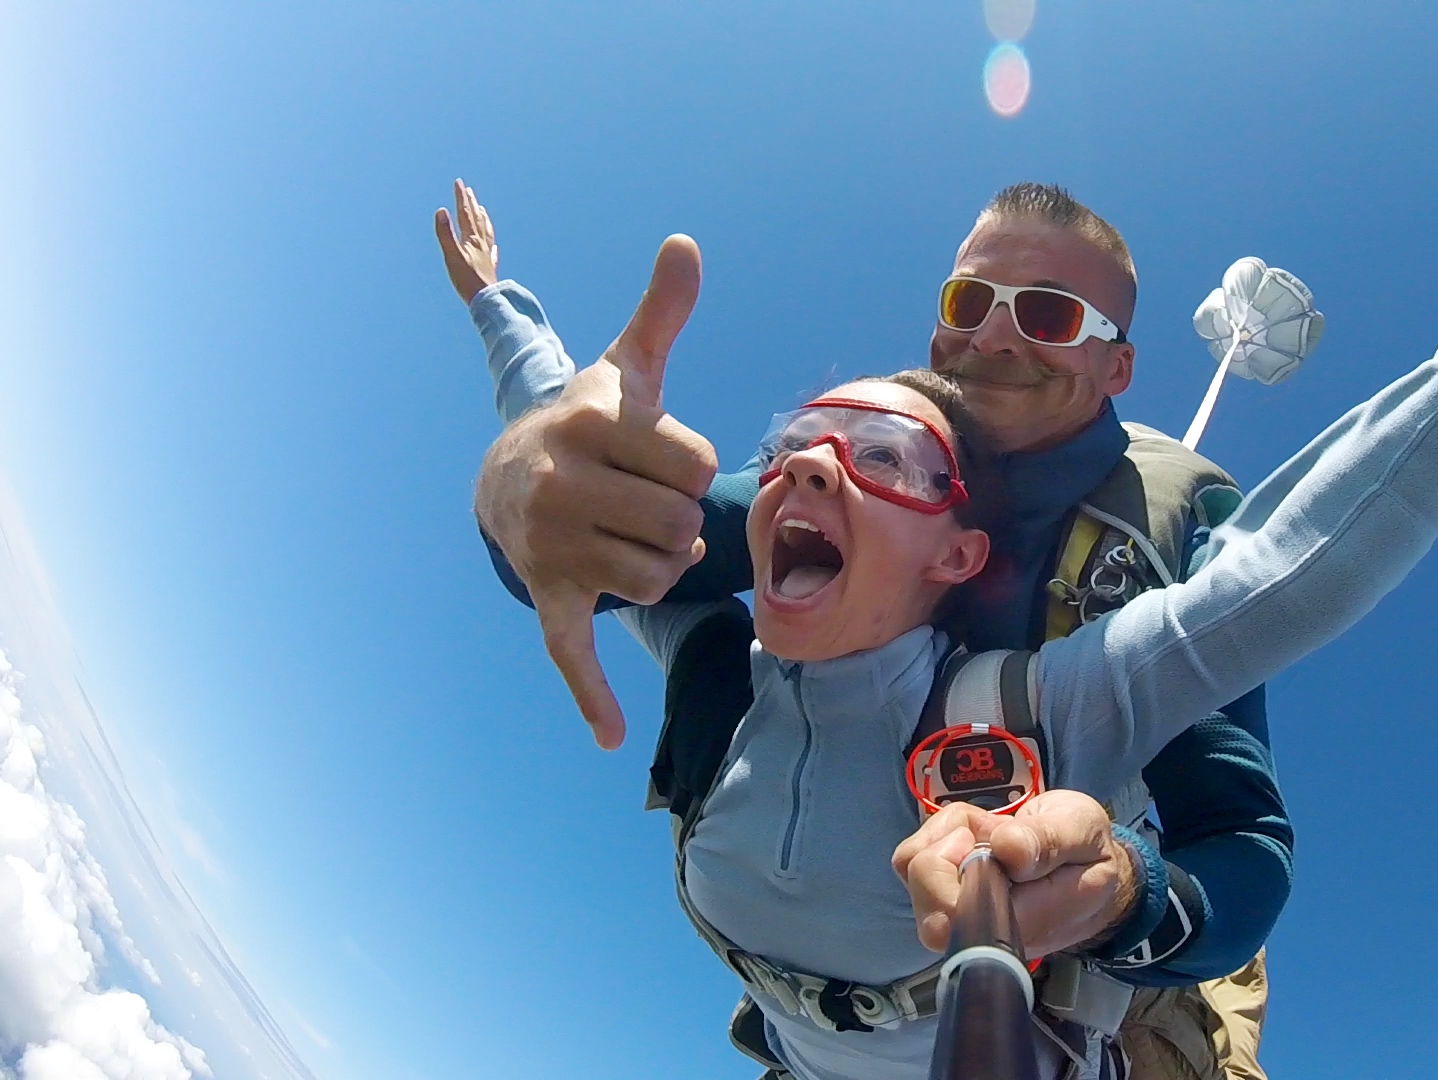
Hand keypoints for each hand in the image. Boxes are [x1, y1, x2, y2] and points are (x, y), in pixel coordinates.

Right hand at [435, 179, 499, 303]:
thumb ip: (445, 233)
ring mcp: (486, 255)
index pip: (465, 213)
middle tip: (468, 190)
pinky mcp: (489, 267)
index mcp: (472, 239)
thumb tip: (441, 210)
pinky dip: (491, 243)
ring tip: (482, 210)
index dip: (461, 197)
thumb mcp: (452, 255)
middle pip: (477, 219)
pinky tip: (493, 246)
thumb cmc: (467, 280)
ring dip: (482, 219)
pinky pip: (491, 250)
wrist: (486, 300)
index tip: (459, 183)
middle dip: (471, 203)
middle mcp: (482, 244)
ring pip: (486, 232)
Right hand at [474, 234, 716, 749]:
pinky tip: (613, 736)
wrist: (507, 471)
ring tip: (628, 536)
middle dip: (678, 518)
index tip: (654, 456)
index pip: (694, 463)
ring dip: (661, 565)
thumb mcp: (623, 367)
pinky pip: (572, 652)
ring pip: (659, 578)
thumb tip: (687, 242)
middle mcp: (562, 484)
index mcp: (590, 425)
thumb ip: (662, 313)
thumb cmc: (590, 423)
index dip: (689, 464)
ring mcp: (551, 546)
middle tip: (642, 501)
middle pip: (682, 524)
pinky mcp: (549, 597)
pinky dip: (592, 697)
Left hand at [892, 791, 1138, 956]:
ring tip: (989, 832)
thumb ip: (1050, 841)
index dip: (961, 872)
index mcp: (1024, 925)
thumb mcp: (1084, 832)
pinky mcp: (942, 890)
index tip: (993, 842)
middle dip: (946, 852)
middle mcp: (984, 931)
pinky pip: (910, 859)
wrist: (1089, 866)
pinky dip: (936, 832)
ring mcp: (958, 912)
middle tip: (991, 836)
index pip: (960, 919)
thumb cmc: (1088, 852)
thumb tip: (1006, 848)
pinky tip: (972, 832)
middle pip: (927, 906)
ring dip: (945, 835)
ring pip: (911, 873)